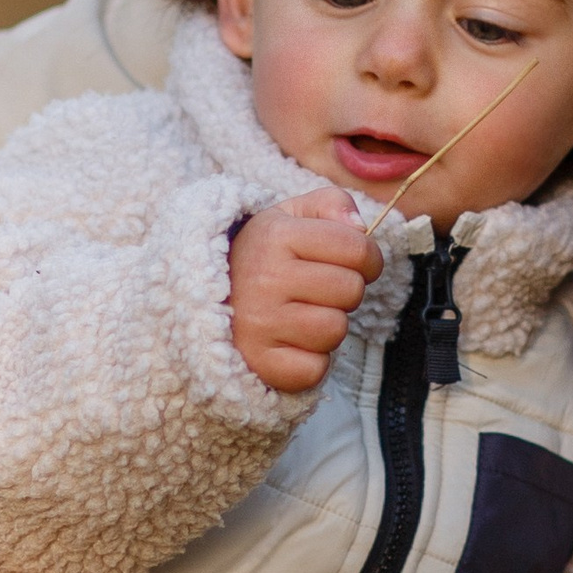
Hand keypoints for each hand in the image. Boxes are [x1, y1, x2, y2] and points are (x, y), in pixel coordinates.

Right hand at [229, 189, 383, 392]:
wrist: (203, 296)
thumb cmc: (266, 255)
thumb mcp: (292, 215)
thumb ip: (332, 203)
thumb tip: (361, 227)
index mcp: (276, 236)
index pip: (358, 248)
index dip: (369, 259)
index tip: (353, 264)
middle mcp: (264, 278)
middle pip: (352, 290)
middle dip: (344, 292)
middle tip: (317, 291)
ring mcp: (258, 323)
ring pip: (336, 330)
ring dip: (328, 326)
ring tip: (302, 315)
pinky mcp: (258, 362)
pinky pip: (316, 369)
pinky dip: (312, 362)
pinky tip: (291, 344)